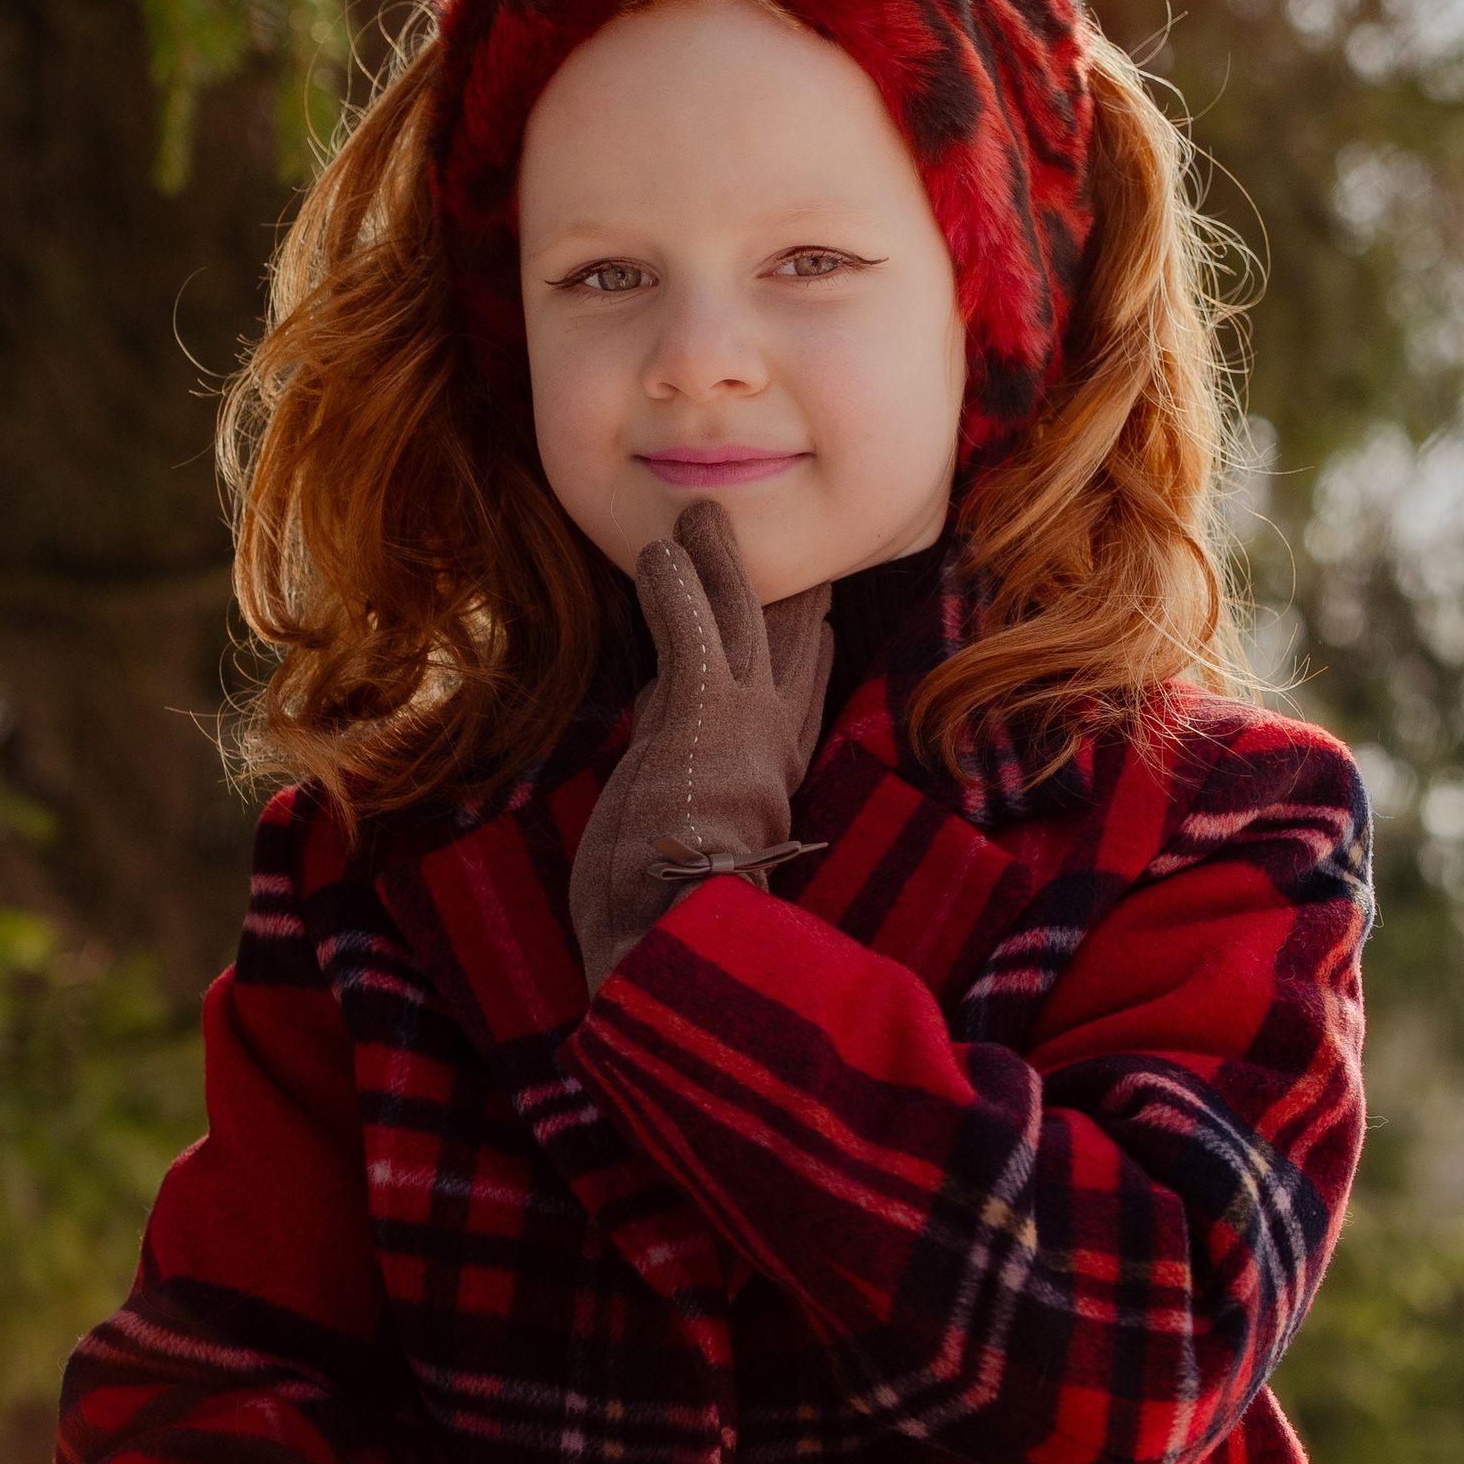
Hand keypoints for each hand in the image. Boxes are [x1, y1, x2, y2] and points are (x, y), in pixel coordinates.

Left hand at [567, 500, 832, 995]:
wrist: (666, 945)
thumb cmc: (654, 915)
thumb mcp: (672, 823)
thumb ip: (674, 754)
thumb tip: (655, 702)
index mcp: (769, 787)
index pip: (793, 706)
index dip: (801, 657)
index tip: (808, 620)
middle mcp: (768, 750)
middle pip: (788, 653)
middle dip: (785, 599)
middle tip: (793, 556)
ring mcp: (741, 726)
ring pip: (741, 620)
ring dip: (720, 564)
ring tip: (701, 517)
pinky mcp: (703, 713)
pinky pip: (690, 628)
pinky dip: (676, 586)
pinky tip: (662, 550)